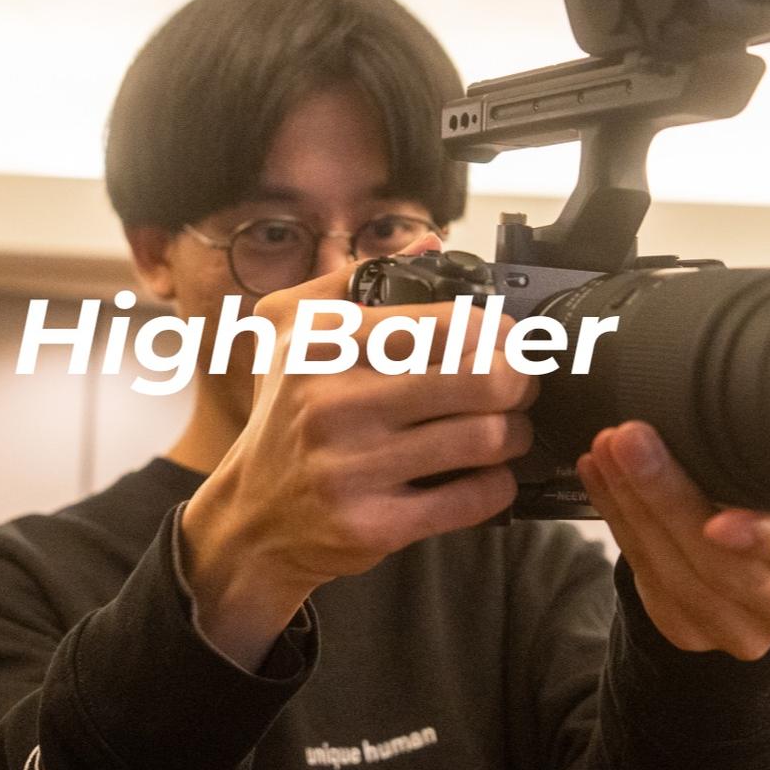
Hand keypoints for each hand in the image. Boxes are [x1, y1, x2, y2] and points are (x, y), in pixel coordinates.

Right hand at [181, 235, 536, 667]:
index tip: (505, 342)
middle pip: (480, 380)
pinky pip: (472, 498)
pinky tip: (486, 477)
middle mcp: (333, 403)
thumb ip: (358, 278)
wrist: (250, 518)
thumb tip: (430, 245)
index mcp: (322, 345)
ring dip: (514, 435)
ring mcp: (352, 467)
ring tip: (508, 432)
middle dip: (518, 381)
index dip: (497, 331)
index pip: (447, 324)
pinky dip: (495, 486)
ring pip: (485, 439)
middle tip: (518, 386)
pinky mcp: (373, 524)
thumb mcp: (291, 331)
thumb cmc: (284, 418)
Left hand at [577, 421, 769, 660]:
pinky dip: (619, 522)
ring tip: (607, 452)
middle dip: (668, 497)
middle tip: (632, 441)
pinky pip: (648, 580)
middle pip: (728, 565)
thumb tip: (724, 398)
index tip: (718, 521)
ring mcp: (746, 631)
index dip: (766, 537)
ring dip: (632, 506)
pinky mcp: (693, 633)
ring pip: (679, 576)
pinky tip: (602, 480)